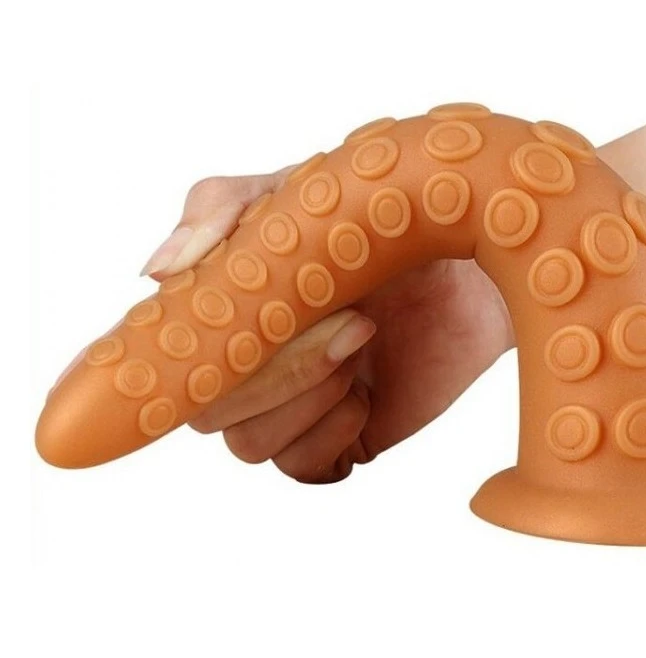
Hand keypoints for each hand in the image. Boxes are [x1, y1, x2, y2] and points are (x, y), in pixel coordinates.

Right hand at [141, 171, 513, 482]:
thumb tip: (153, 272)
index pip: (162, 353)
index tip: (219, 338)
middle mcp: (247, 360)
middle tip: (349, 318)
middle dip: (273, 370)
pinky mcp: (338, 435)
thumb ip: (220, 211)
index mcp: (222, 305)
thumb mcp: (298, 189)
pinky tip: (368, 391)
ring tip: (364, 341)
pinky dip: (332, 435)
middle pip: (204, 408)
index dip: (169, 361)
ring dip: (304, 397)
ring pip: (248, 443)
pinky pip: (302, 468)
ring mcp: (292, 401)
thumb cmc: (385, 213)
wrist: (480, 255)